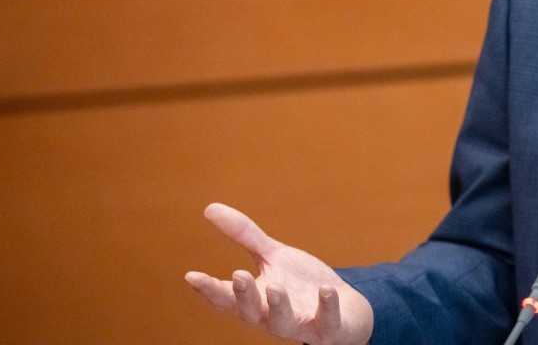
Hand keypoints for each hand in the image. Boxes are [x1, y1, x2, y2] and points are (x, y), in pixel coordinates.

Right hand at [185, 203, 372, 344]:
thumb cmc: (300, 284)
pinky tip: (326, 290)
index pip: (226, 298)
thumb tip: (209, 208)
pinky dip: (327, 307)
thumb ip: (244, 236)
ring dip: (278, 307)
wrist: (345, 308)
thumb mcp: (273, 256)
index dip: (209, 289)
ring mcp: (300, 324)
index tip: (192, 276)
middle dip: (243, 297)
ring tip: (275, 288)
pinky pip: (327, 322)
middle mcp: (272, 315)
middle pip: (250, 313)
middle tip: (238, 276)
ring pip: (282, 324)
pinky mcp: (328, 328)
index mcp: (256, 298)